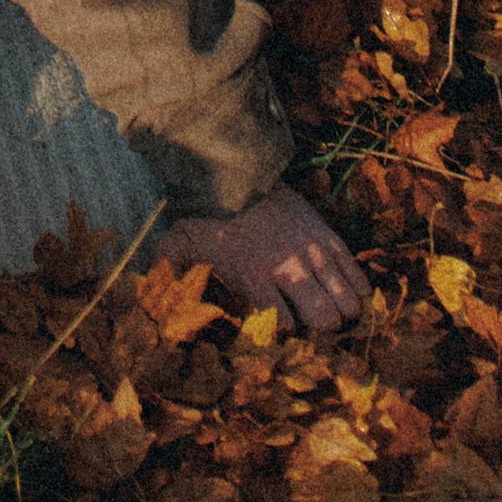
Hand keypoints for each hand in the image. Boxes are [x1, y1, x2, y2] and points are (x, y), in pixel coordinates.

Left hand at [162, 190, 367, 333]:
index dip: (281, 335)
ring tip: (329, 311)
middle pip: (326, 319)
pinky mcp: (328, 236)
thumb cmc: (209, 213)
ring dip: (340, 312)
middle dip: (321, 329)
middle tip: (310, 325)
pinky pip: (356, 274)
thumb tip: (145, 299)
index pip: (283, 326)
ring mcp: (313, 251)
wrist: (239, 166)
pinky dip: (355, 289)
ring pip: (348, 301)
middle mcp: (290, 267)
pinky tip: (345, 293)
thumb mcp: (181, 243)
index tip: (274, 332)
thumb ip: (167, 273)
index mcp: (256, 275)